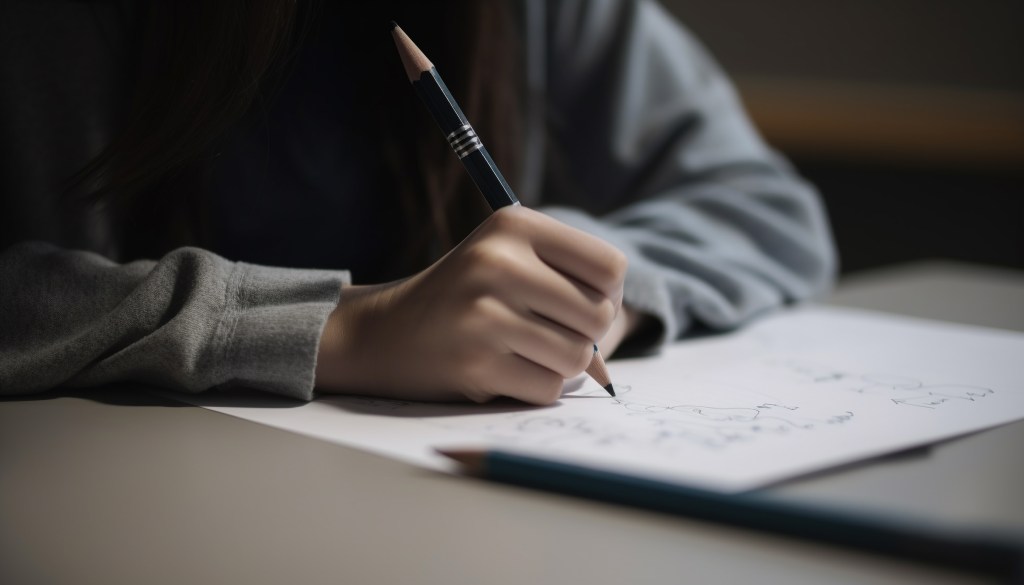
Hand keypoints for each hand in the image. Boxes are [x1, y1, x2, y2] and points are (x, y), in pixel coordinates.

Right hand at [315, 206, 626, 404]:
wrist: (385, 332)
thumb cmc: (465, 294)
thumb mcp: (507, 255)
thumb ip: (568, 276)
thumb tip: (617, 327)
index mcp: (513, 225)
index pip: (610, 267)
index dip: (606, 293)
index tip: (576, 300)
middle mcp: (498, 263)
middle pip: (599, 316)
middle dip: (584, 334)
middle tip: (548, 330)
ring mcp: (485, 315)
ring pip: (578, 358)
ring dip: (560, 364)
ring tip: (524, 349)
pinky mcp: (476, 363)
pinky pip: (548, 388)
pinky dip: (537, 387)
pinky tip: (505, 369)